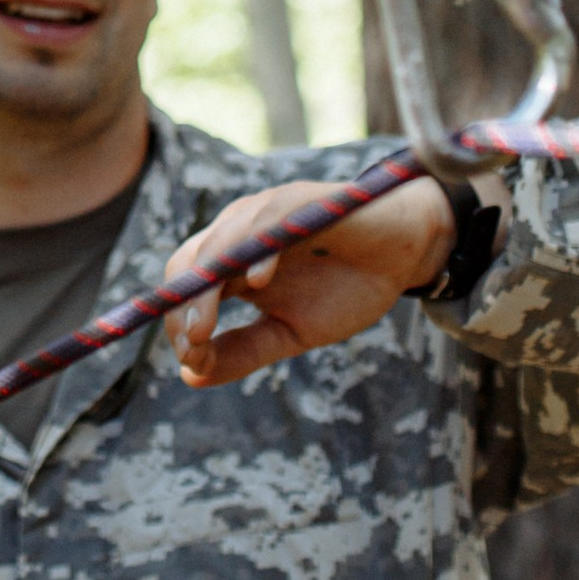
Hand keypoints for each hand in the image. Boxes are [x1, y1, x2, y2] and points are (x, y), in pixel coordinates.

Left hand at [163, 175, 456, 387]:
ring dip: (206, 285)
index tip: (190, 363)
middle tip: (193, 347)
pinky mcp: (297, 202)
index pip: (184, 288)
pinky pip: (267, 222)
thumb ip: (243, 351)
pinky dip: (258, 251)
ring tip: (203, 328)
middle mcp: (237, 234)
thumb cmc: (343, 287)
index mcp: (230, 264)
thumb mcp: (290, 331)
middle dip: (184, 306)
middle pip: (189, 262)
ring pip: (219, 243)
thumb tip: (189, 377)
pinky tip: (258, 282)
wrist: (399, 254)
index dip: (179, 323)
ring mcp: (264, 214)